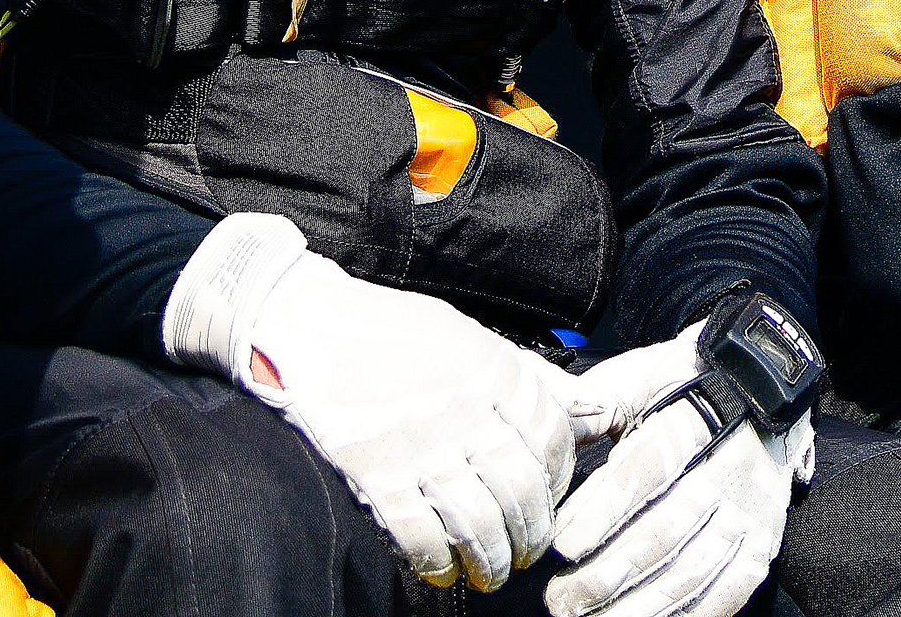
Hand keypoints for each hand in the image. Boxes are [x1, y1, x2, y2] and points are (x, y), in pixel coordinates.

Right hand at [160, 213, 573, 590]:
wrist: (309, 325)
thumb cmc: (394, 332)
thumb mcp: (470, 336)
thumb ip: (528, 375)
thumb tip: (591, 410)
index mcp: (492, 369)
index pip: (551, 438)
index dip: (560, 480)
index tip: (549, 501)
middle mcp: (464, 407)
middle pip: (521, 491)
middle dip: (531, 535)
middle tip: (525, 553)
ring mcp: (419, 442)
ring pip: (477, 522)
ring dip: (491, 561)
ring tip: (491, 574)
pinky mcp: (375, 471)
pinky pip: (419, 535)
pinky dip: (436, 563)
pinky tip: (441, 570)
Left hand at [547, 324, 817, 616]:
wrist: (762, 388)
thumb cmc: (686, 382)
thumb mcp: (642, 375)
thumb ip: (596, 403)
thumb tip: (547, 430)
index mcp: (696, 420)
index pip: (646, 472)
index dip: (603, 512)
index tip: (562, 545)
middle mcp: (730, 468)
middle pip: (666, 532)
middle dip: (608, 573)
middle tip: (561, 599)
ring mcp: (750, 511)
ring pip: (693, 570)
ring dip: (639, 604)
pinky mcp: (763, 542)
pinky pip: (729, 591)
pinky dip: (689, 614)